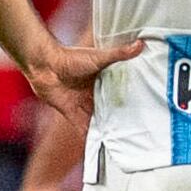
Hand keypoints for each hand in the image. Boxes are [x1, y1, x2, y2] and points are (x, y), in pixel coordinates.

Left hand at [21, 36, 144, 130]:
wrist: (45, 65)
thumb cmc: (71, 57)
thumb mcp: (99, 57)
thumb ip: (119, 54)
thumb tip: (141, 44)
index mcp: (103, 80)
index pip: (120, 93)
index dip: (131, 100)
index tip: (145, 108)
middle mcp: (94, 93)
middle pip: (110, 108)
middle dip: (120, 118)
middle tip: (137, 129)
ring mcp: (82, 103)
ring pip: (97, 119)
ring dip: (106, 128)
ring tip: (122, 141)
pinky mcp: (70, 111)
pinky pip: (81, 126)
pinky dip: (88, 136)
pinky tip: (98, 146)